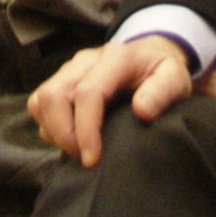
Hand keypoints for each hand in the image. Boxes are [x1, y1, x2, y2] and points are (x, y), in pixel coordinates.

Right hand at [28, 37, 195, 166]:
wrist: (149, 57)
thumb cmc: (161, 73)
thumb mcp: (175, 78)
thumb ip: (163, 92)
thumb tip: (142, 111)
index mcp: (115, 58)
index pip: (87, 92)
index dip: (86, 130)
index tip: (93, 160)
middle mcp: (85, 61)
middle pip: (54, 96)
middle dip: (64, 135)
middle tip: (86, 159)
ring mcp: (69, 70)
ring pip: (41, 100)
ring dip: (55, 132)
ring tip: (79, 151)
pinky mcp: (60, 82)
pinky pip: (40, 105)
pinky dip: (50, 127)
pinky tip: (73, 139)